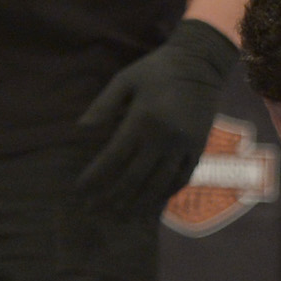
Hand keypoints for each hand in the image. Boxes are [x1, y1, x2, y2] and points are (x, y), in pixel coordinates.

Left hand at [75, 18, 236, 212]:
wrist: (200, 64)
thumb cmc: (157, 69)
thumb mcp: (125, 79)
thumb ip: (103, 105)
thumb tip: (81, 129)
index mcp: (144, 119)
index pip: (114, 157)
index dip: (96, 176)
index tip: (80, 189)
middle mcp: (165, 137)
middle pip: (135, 177)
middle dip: (112, 197)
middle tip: (94, 210)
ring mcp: (184, 145)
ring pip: (159, 183)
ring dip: (138, 203)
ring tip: (121, 216)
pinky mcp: (198, 148)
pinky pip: (182, 178)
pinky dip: (166, 193)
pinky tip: (152, 203)